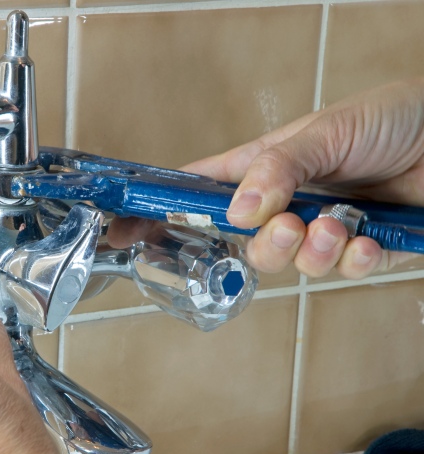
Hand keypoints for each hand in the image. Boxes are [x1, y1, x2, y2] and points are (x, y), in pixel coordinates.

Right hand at [109, 78, 423, 278]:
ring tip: (337, 226)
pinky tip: (366, 240)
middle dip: (265, 246)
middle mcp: (286, 203)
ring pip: (293, 265)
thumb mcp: (325, 131)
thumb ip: (277, 170)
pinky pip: (343, 272)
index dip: (160, 211)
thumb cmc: (391, 116)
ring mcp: (322, 228)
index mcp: (263, 168)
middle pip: (245, 246)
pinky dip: (354, 261)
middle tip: (288, 225)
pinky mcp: (363, 249)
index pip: (197, 191)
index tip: (126, 231)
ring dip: (313, 252)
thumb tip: (239, 211)